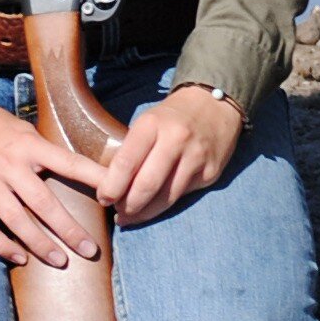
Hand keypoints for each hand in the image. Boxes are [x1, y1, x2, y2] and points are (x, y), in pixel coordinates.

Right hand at [0, 101, 111, 269]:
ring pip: (16, 220)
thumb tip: (83, 170)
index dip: (93, 178)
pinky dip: (2, 246)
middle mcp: (9, 165)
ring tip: (61, 261)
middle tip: (90, 249)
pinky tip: (19, 258)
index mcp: (29, 146)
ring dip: (40, 244)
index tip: (114, 195)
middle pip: (43, 203)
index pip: (69, 162)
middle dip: (69, 229)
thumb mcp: (24, 131)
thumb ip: (46, 152)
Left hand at [103, 83, 242, 225]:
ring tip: (133, 215)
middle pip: (146, 186)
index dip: (111, 187)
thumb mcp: (147, 122)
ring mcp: (196, 157)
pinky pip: (183, 196)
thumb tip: (112, 186)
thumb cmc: (171, 117)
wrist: (215, 104)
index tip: (104, 198)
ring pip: (166, 198)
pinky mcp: (211, 172)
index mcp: (152, 124)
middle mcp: (176, 139)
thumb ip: (132, 150)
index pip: (126, 162)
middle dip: (128, 206)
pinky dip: (166, 204)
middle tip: (119, 213)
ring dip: (146, 212)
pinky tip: (157, 206)